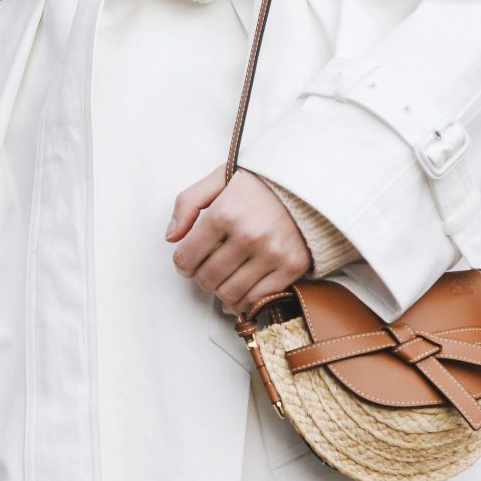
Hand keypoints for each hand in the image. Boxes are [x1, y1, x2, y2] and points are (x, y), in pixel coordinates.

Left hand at [167, 166, 310, 316]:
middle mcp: (248, 236)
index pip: (186, 258)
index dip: (182, 263)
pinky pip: (258, 299)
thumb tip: (171, 237)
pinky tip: (241, 292)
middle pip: (206, 279)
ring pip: (230, 294)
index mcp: (224, 213)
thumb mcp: (219, 178)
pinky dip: (245, 302)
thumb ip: (188, 203)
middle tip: (209, 267)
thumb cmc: (260, 181)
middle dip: (202, 277)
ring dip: (221, 291)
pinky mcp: (292, 266)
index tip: (189, 260)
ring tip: (226, 277)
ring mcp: (272, 253)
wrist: (309, 181)